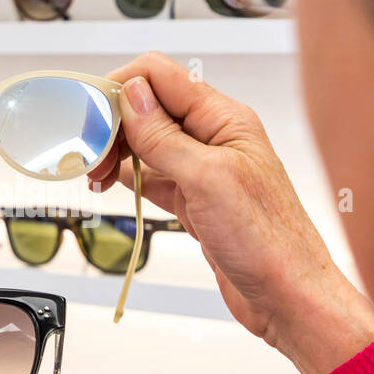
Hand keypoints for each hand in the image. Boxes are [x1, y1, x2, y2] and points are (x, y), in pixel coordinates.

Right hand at [90, 52, 373, 373]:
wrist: (289, 297)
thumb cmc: (268, 242)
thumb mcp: (207, 179)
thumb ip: (165, 136)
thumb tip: (133, 95)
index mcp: (224, 119)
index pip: (160, 77)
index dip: (119, 88)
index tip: (88, 114)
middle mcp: (214, 138)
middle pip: (149, 108)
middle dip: (112, 123)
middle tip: (85, 152)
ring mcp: (205, 170)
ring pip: (147, 143)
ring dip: (116, 152)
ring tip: (92, 173)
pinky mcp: (197, 201)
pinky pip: (154, 176)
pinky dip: (128, 178)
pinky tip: (110, 185)